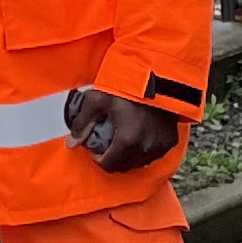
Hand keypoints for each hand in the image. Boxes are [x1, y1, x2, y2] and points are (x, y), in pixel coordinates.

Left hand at [65, 87, 182, 174]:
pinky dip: (144, 150)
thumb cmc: (126, 86)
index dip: (98, 159)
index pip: (108, 165)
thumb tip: (71, 143)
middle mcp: (145, 148)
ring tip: (122, 139)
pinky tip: (139, 136)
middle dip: (112, 158)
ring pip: (139, 162)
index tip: (95, 148)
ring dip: (128, 156)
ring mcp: (160, 146)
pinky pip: (154, 154)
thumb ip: (82, 123)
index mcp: (127, 140)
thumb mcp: (98, 99)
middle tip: (107, 143)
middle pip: (124, 166)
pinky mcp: (170, 140)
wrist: (159, 75)